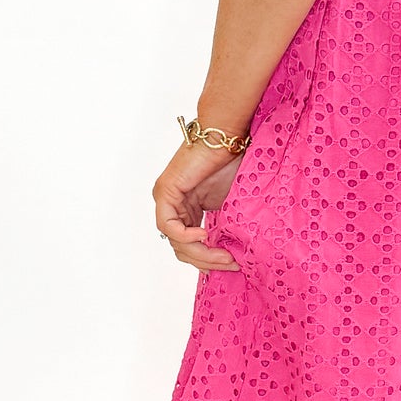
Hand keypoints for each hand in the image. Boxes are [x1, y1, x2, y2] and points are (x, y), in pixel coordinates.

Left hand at [153, 135, 245, 270]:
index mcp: (188, 208)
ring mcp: (167, 198)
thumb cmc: (234, 161)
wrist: (228, 136)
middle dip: (207, 261)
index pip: (190, 245)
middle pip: (182, 248)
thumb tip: (235, 255)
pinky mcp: (165, 191)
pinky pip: (169, 225)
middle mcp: (174, 205)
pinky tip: (205, 236)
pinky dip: (186, 236)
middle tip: (230, 263)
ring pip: (175, 241)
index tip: (230, 264)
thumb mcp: (231, 204)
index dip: (208, 259)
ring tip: (224, 255)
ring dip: (200, 253)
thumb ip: (225, 226)